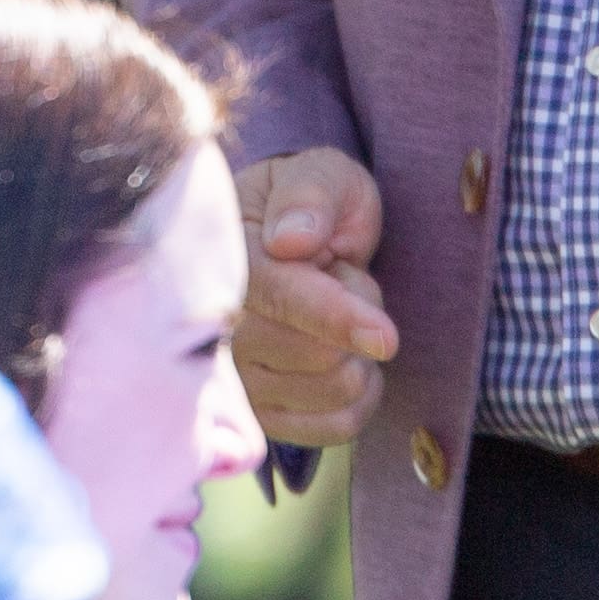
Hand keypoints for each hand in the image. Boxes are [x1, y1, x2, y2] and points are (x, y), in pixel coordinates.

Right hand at [232, 148, 398, 447]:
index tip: (385, 337)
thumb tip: (291, 241)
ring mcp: (232, 381)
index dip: (337, 319)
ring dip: (356, 352)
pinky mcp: (259, 417)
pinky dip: (358, 395)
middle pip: (317, 357)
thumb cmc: (308, 204)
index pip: (281, 301)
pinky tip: (342, 358)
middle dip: (355, 314)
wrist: (288, 242)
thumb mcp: (318, 173)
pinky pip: (334, 426)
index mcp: (222, 260)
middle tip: (336, 277)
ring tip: (331, 313)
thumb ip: (309, 195)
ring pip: (332, 392)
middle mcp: (213, 330)